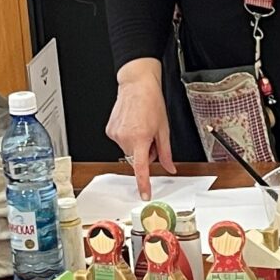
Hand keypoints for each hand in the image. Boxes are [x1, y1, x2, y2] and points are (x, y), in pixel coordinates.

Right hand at [105, 62, 173, 196]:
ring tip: (142, 126)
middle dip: (146, 152)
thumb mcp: (163, 129)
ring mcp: (115, 134)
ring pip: (129, 150)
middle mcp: (125, 138)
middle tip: (151, 136)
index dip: (143, 183)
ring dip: (137, 144)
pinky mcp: (110, 130)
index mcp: (141, 138)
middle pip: (137, 158)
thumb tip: (170, 168)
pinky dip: (128, 137)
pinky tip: (132, 123)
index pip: (141, 168)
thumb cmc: (151, 102)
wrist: (136, 85)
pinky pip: (121, 141)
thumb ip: (166, 152)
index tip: (145, 194)